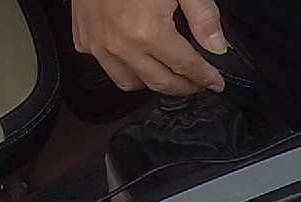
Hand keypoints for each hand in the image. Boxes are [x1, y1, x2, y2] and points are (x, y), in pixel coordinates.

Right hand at [71, 0, 226, 95]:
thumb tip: (216, 45)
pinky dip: (122, 67)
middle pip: (160, 83)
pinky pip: (105, 66)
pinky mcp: (83, 37)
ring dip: (151, 83)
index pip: (186, 67)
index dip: (205, 77)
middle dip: (183, 87)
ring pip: (129, 83)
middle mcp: (121, 44)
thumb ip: (202, 15)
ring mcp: (98, 43)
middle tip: (197, 84)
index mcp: (148, 31)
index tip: (215, 83)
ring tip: (167, 74)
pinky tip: (135, 57)